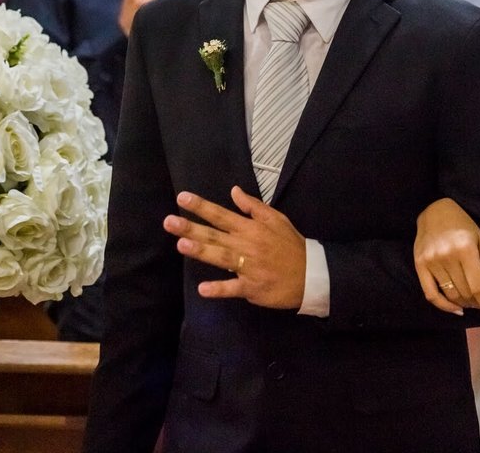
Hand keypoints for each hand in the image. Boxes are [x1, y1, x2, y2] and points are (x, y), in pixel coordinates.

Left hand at [163, 187, 306, 308]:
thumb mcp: (277, 219)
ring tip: (181, 245)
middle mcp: (247, 245)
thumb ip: (253, 206)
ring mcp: (249, 267)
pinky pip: (233, 288)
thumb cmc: (290, 245)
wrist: (310, 273)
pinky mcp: (252, 287)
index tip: (182, 198)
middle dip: (191, 228)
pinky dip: (219, 289)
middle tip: (169, 221)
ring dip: (202, 251)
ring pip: (221, 257)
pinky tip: (203, 289)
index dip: (202, 207)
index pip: (222, 215)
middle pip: (215, 235)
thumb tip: (234, 191)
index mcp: (251, 228)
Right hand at [414, 198, 479, 322]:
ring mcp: (431, 261)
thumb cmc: (463, 225)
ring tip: (471, 303)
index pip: (479, 286)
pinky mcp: (419, 265)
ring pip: (451, 295)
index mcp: (466, 249)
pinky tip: (456, 309)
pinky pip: (430, 294)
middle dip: (477, 303)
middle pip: (465, 293)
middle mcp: (447, 256)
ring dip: (464, 304)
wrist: (434, 210)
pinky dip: (444, 306)